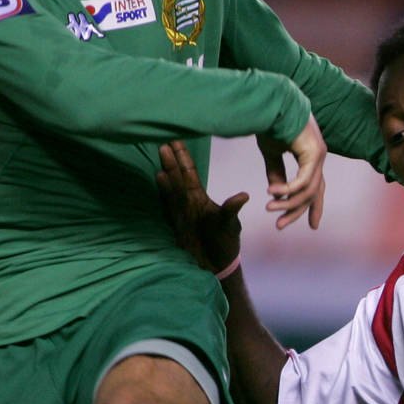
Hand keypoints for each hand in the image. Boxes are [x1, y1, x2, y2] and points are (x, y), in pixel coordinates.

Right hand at [156, 139, 248, 274]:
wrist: (217, 266)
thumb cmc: (224, 243)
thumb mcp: (230, 225)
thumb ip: (232, 209)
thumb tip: (244, 196)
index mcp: (199, 198)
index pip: (190, 173)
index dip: (183, 157)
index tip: (176, 138)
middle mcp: (187, 201)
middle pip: (178, 176)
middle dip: (173, 159)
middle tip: (165, 138)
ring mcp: (180, 212)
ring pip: (173, 187)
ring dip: (168, 169)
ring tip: (163, 152)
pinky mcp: (177, 223)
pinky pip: (170, 204)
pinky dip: (166, 191)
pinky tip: (159, 177)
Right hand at [256, 114, 327, 230]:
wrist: (271, 100)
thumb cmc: (270, 122)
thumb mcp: (271, 152)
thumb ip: (275, 172)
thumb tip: (276, 193)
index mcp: (311, 157)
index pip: (316, 188)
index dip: (314, 207)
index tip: (312, 226)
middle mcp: (318, 158)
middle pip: (313, 193)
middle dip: (297, 210)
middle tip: (281, 225)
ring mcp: (319, 155)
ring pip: (307, 190)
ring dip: (288, 202)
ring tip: (270, 208)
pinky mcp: (314, 153)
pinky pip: (303, 179)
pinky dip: (288, 189)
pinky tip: (272, 193)